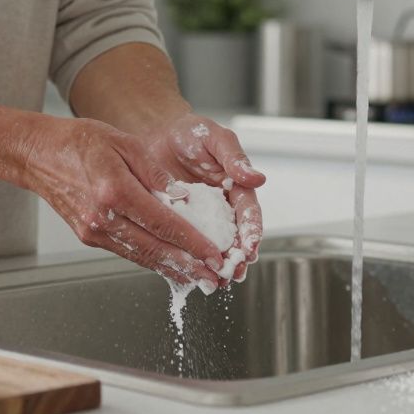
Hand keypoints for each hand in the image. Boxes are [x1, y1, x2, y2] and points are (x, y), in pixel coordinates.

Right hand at [17, 117, 224, 291]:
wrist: (39, 155)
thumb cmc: (79, 142)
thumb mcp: (124, 143)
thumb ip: (155, 172)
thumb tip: (181, 197)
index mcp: (115, 190)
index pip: (163, 223)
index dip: (192, 242)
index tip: (213, 253)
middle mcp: (103, 217)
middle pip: (154, 248)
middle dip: (188, 265)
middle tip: (213, 276)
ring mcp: (94, 231)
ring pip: (141, 256)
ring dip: (171, 269)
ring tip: (198, 277)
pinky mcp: (89, 236)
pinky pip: (127, 251)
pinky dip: (151, 260)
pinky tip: (169, 265)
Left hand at [142, 114, 265, 280]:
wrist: (156, 134)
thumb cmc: (190, 133)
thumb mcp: (215, 139)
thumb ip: (235, 158)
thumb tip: (257, 178)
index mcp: (237, 189)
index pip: (249, 214)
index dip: (251, 232)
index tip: (250, 247)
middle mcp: (222, 208)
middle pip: (234, 238)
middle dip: (236, 257)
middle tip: (234, 272)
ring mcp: (201, 218)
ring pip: (212, 246)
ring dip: (216, 264)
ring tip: (217, 279)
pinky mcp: (179, 223)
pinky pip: (186, 243)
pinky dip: (189, 258)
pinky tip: (189, 272)